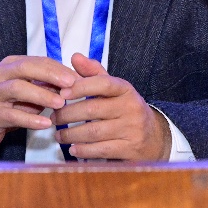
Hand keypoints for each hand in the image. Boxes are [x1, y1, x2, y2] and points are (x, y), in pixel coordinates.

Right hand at [0, 55, 76, 152]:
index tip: (78, 77)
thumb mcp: (26, 90)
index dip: (59, 68)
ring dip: (41, 95)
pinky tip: (46, 123)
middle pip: (26, 68)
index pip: (37, 61)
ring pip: (17, 89)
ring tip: (61, 103)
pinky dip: (31, 119)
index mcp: (10, 65)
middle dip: (50, 74)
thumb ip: (45, 85)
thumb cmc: (6, 104)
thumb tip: (73, 82)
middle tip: (71, 83)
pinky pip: (12, 115)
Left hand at [51, 53, 171, 160]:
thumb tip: (75, 57)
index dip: (81, 87)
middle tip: (54, 117)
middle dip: (67, 114)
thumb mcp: (114, 89)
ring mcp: (132, 130)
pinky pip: (101, 150)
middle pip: (93, 109)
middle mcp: (131, 108)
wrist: (154, 137)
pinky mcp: (130, 150)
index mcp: (125, 89)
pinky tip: (72, 149)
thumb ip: (93, 73)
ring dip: (71, 134)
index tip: (61, 92)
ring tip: (58, 135)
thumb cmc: (125, 109)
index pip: (103, 83)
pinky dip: (83, 150)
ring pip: (94, 132)